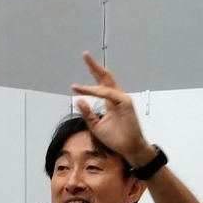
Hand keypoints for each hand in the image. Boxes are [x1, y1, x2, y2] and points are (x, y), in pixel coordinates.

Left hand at [71, 53, 153, 168]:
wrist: (129, 149)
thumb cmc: (115, 139)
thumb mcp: (96, 126)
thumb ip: (88, 113)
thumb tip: (78, 100)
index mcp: (111, 101)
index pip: (99, 86)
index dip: (86, 84)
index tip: (73, 86)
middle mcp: (117, 97)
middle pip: (105, 77)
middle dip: (95, 66)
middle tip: (85, 54)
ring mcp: (122, 99)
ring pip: (107, 84)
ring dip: (95, 75)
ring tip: (85, 70)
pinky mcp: (126, 103)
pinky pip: (111, 94)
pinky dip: (100, 92)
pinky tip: (91, 91)